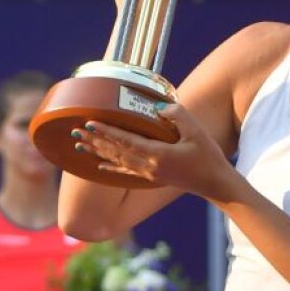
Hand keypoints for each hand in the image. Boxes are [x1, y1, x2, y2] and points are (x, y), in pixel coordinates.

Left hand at [75, 103, 239, 202]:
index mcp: (158, 155)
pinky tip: (98, 164)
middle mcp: (149, 167)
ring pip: (116, 161)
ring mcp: (149, 174)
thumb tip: (157, 107)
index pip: (125, 141)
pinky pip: (125, 171)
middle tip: (75, 130)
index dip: (106, 131)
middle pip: (115, 152)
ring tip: (79, 144)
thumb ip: (177, 115)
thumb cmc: (207, 156)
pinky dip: (110, 166)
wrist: (214, 183)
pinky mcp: (151, 177)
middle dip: (94, 140)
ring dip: (97, 151)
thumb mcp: (196, 130)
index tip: (90, 122)